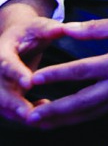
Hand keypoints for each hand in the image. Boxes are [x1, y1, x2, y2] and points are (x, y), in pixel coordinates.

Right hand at [0, 0, 62, 124]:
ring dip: (20, 113)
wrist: (17, 40)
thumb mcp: (38, 27)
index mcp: (1, 52)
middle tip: (29, 114)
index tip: (29, 83)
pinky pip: (11, 110)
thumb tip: (64, 28)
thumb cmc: (30, 32)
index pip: (6, 64)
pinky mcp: (5, 96)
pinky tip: (46, 112)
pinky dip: (26, 113)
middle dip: (13, 103)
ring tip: (43, 118)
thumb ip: (49, 29)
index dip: (16, 74)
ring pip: (3, 104)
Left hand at [23, 0, 107, 129]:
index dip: (56, 75)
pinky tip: (64, 119)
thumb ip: (93, 29)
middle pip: (84, 102)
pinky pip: (100, 112)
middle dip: (55, 109)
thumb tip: (64, 29)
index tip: (34, 78)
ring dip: (64, 119)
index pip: (82, 71)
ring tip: (41, 121)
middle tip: (31, 113)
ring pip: (91, 113)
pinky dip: (80, 118)